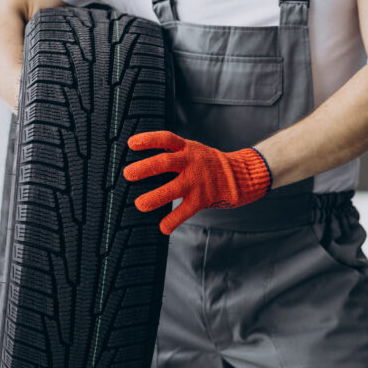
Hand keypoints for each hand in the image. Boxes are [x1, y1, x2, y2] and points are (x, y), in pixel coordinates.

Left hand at [123, 131, 271, 234]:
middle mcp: (192, 162)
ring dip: (156, 197)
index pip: (167, 139)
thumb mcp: (192, 151)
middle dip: (146, 167)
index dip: (149, 139)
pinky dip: (173, 220)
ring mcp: (198, 181)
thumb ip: (173, 154)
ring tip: (140, 205)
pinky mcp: (203, 198)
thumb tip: (141, 164)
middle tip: (128, 174)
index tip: (130, 143)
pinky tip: (163, 228)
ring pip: (175, 188)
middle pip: (167, 162)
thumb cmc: (208, 164)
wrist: (239, 176)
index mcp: (188, 148)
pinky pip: (186, 211)